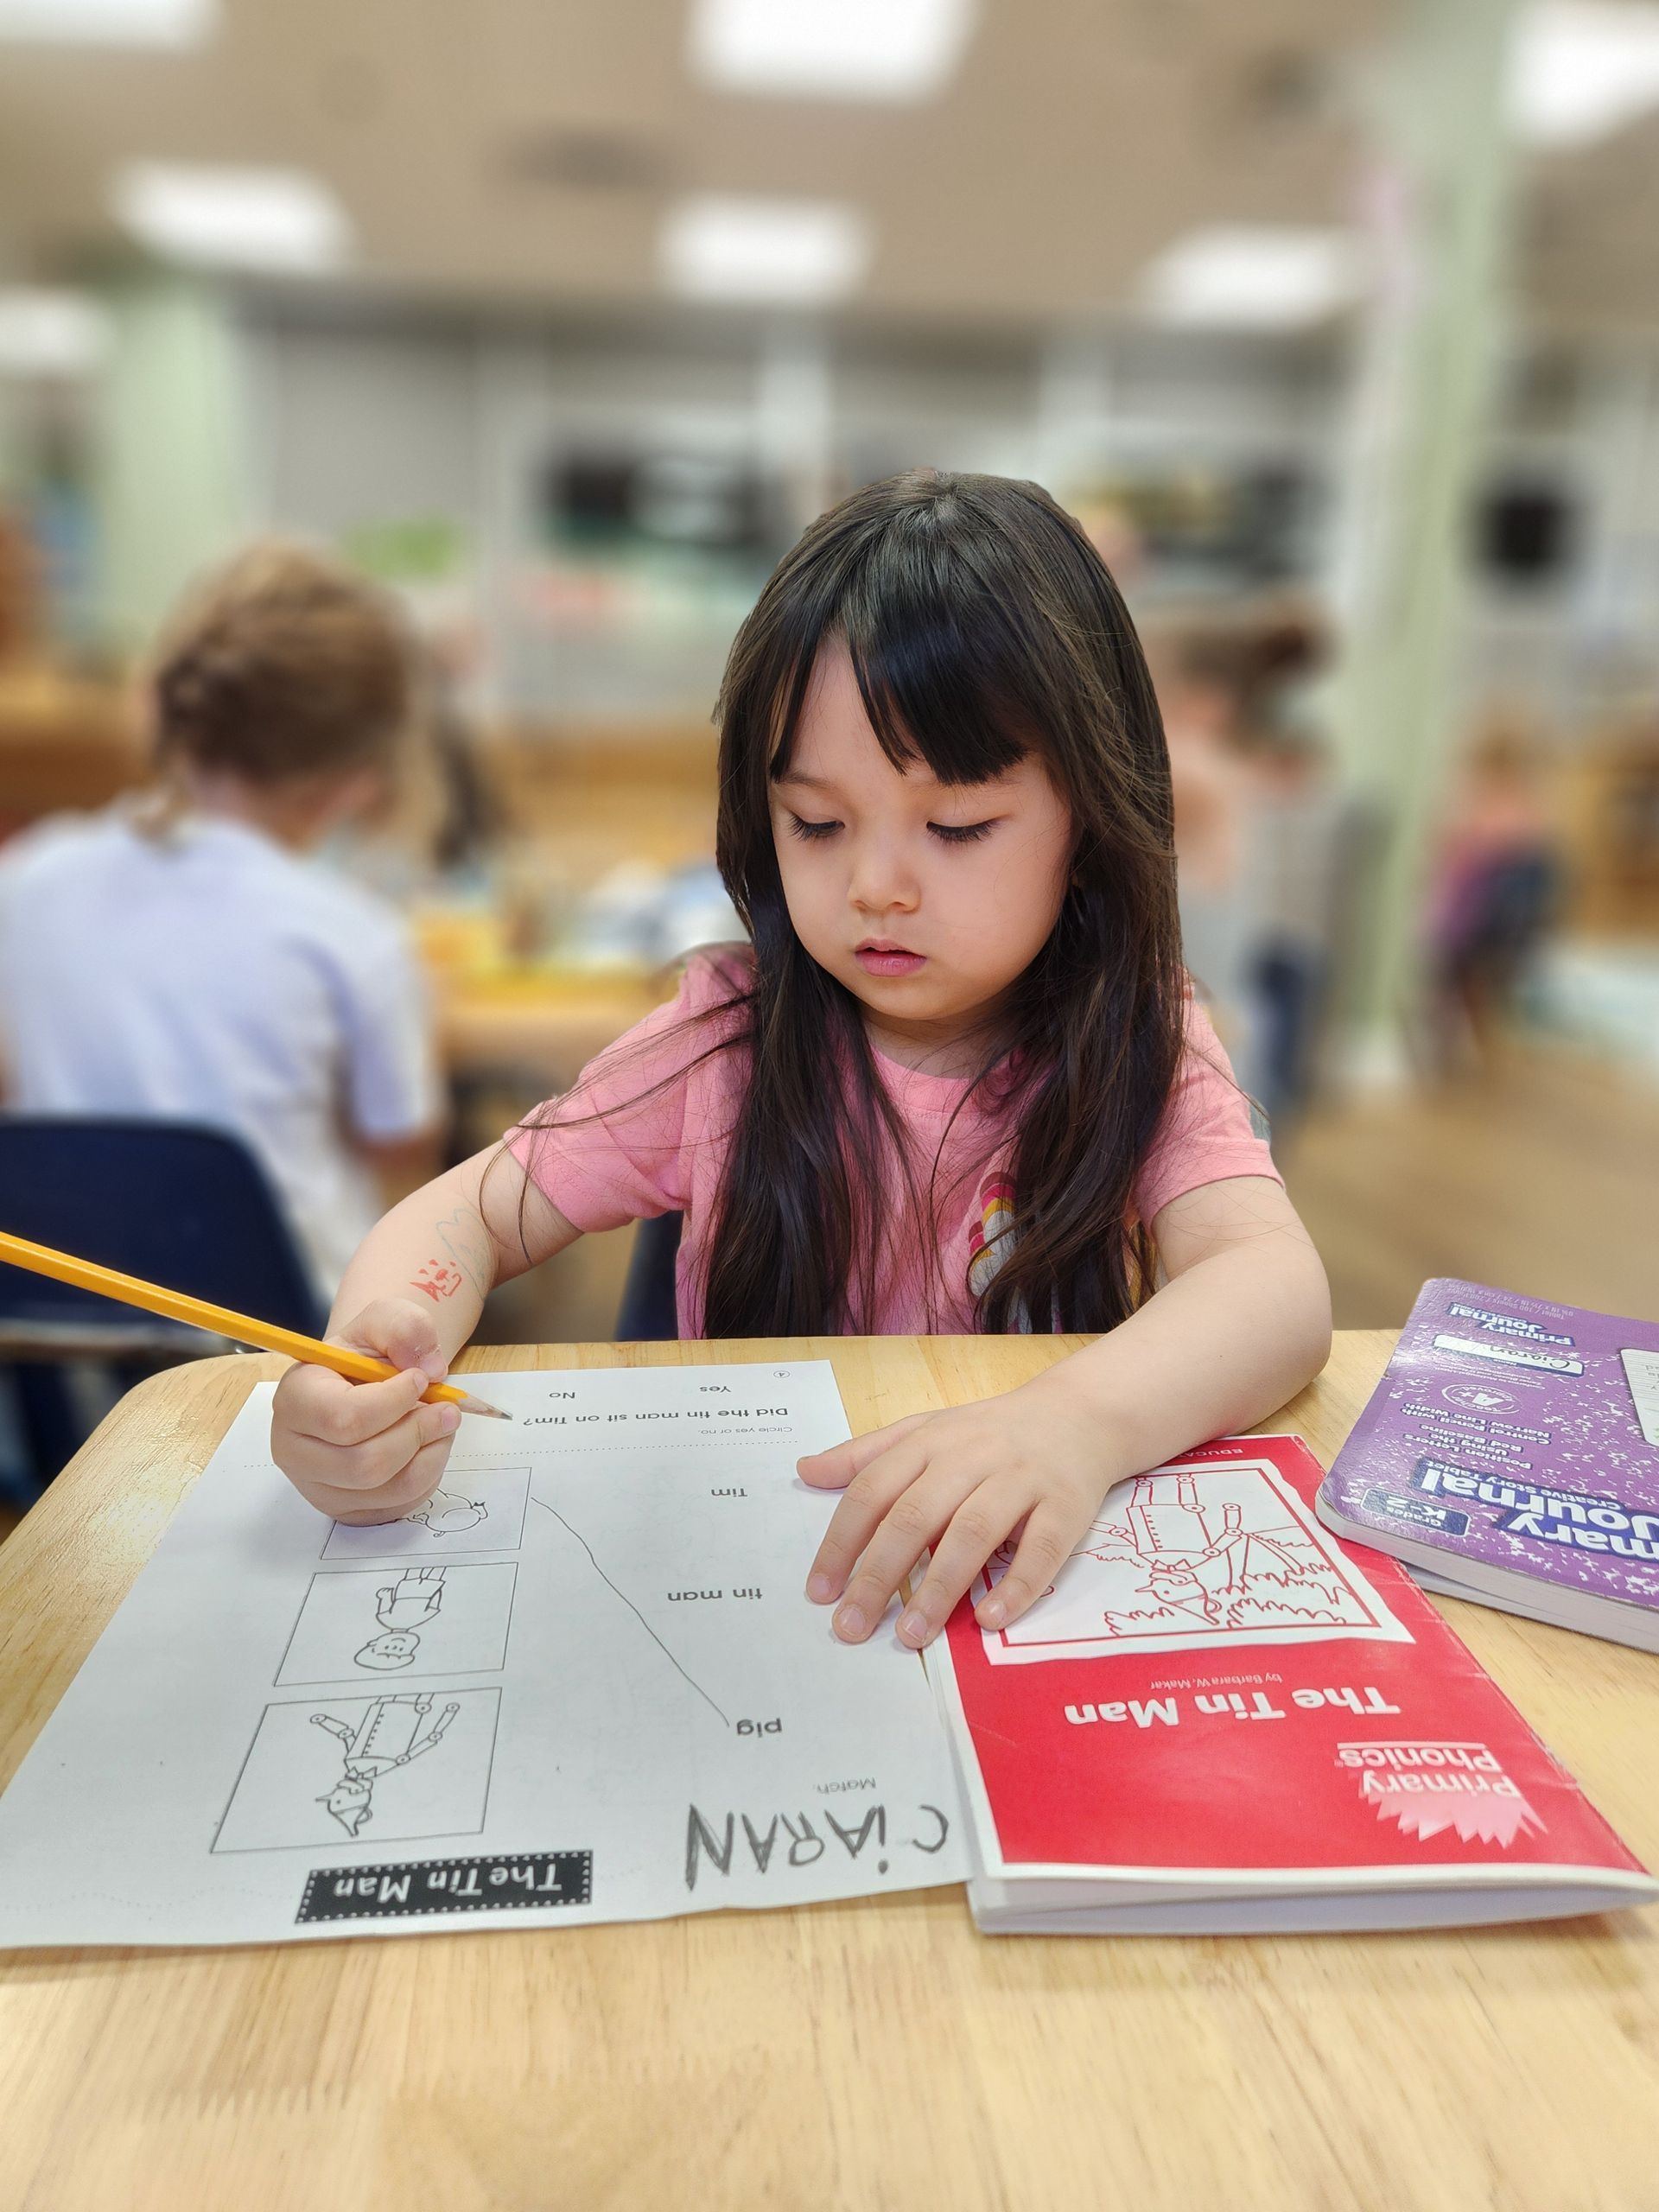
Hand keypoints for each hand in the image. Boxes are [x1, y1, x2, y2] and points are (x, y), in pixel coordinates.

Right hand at [271, 1298, 458, 1523]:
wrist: (362, 1384)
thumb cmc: (367, 1355)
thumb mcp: (385, 1321)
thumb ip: (406, 1328)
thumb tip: (429, 1366)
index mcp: (295, 1398)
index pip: (343, 1418)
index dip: (393, 1402)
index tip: (420, 1380)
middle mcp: (294, 1449)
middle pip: (365, 1463)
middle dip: (419, 1432)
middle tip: (447, 1409)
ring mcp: (318, 1487)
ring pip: (387, 1487)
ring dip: (430, 1453)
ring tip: (441, 1424)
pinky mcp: (346, 1509)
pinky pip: (399, 1504)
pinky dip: (428, 1473)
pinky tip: (428, 1446)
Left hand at [799, 1380, 1114, 1648]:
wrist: (1080, 1414)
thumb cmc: (990, 1433)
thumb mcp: (925, 1430)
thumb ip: (866, 1455)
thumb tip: (804, 1471)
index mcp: (930, 1442)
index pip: (874, 1490)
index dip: (843, 1541)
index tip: (820, 1592)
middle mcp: (972, 1457)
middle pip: (916, 1516)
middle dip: (879, 1575)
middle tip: (853, 1627)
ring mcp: (1021, 1480)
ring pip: (974, 1532)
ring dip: (939, 1587)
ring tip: (911, 1635)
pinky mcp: (1067, 1506)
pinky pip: (1042, 1549)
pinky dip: (1016, 1585)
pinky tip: (988, 1619)